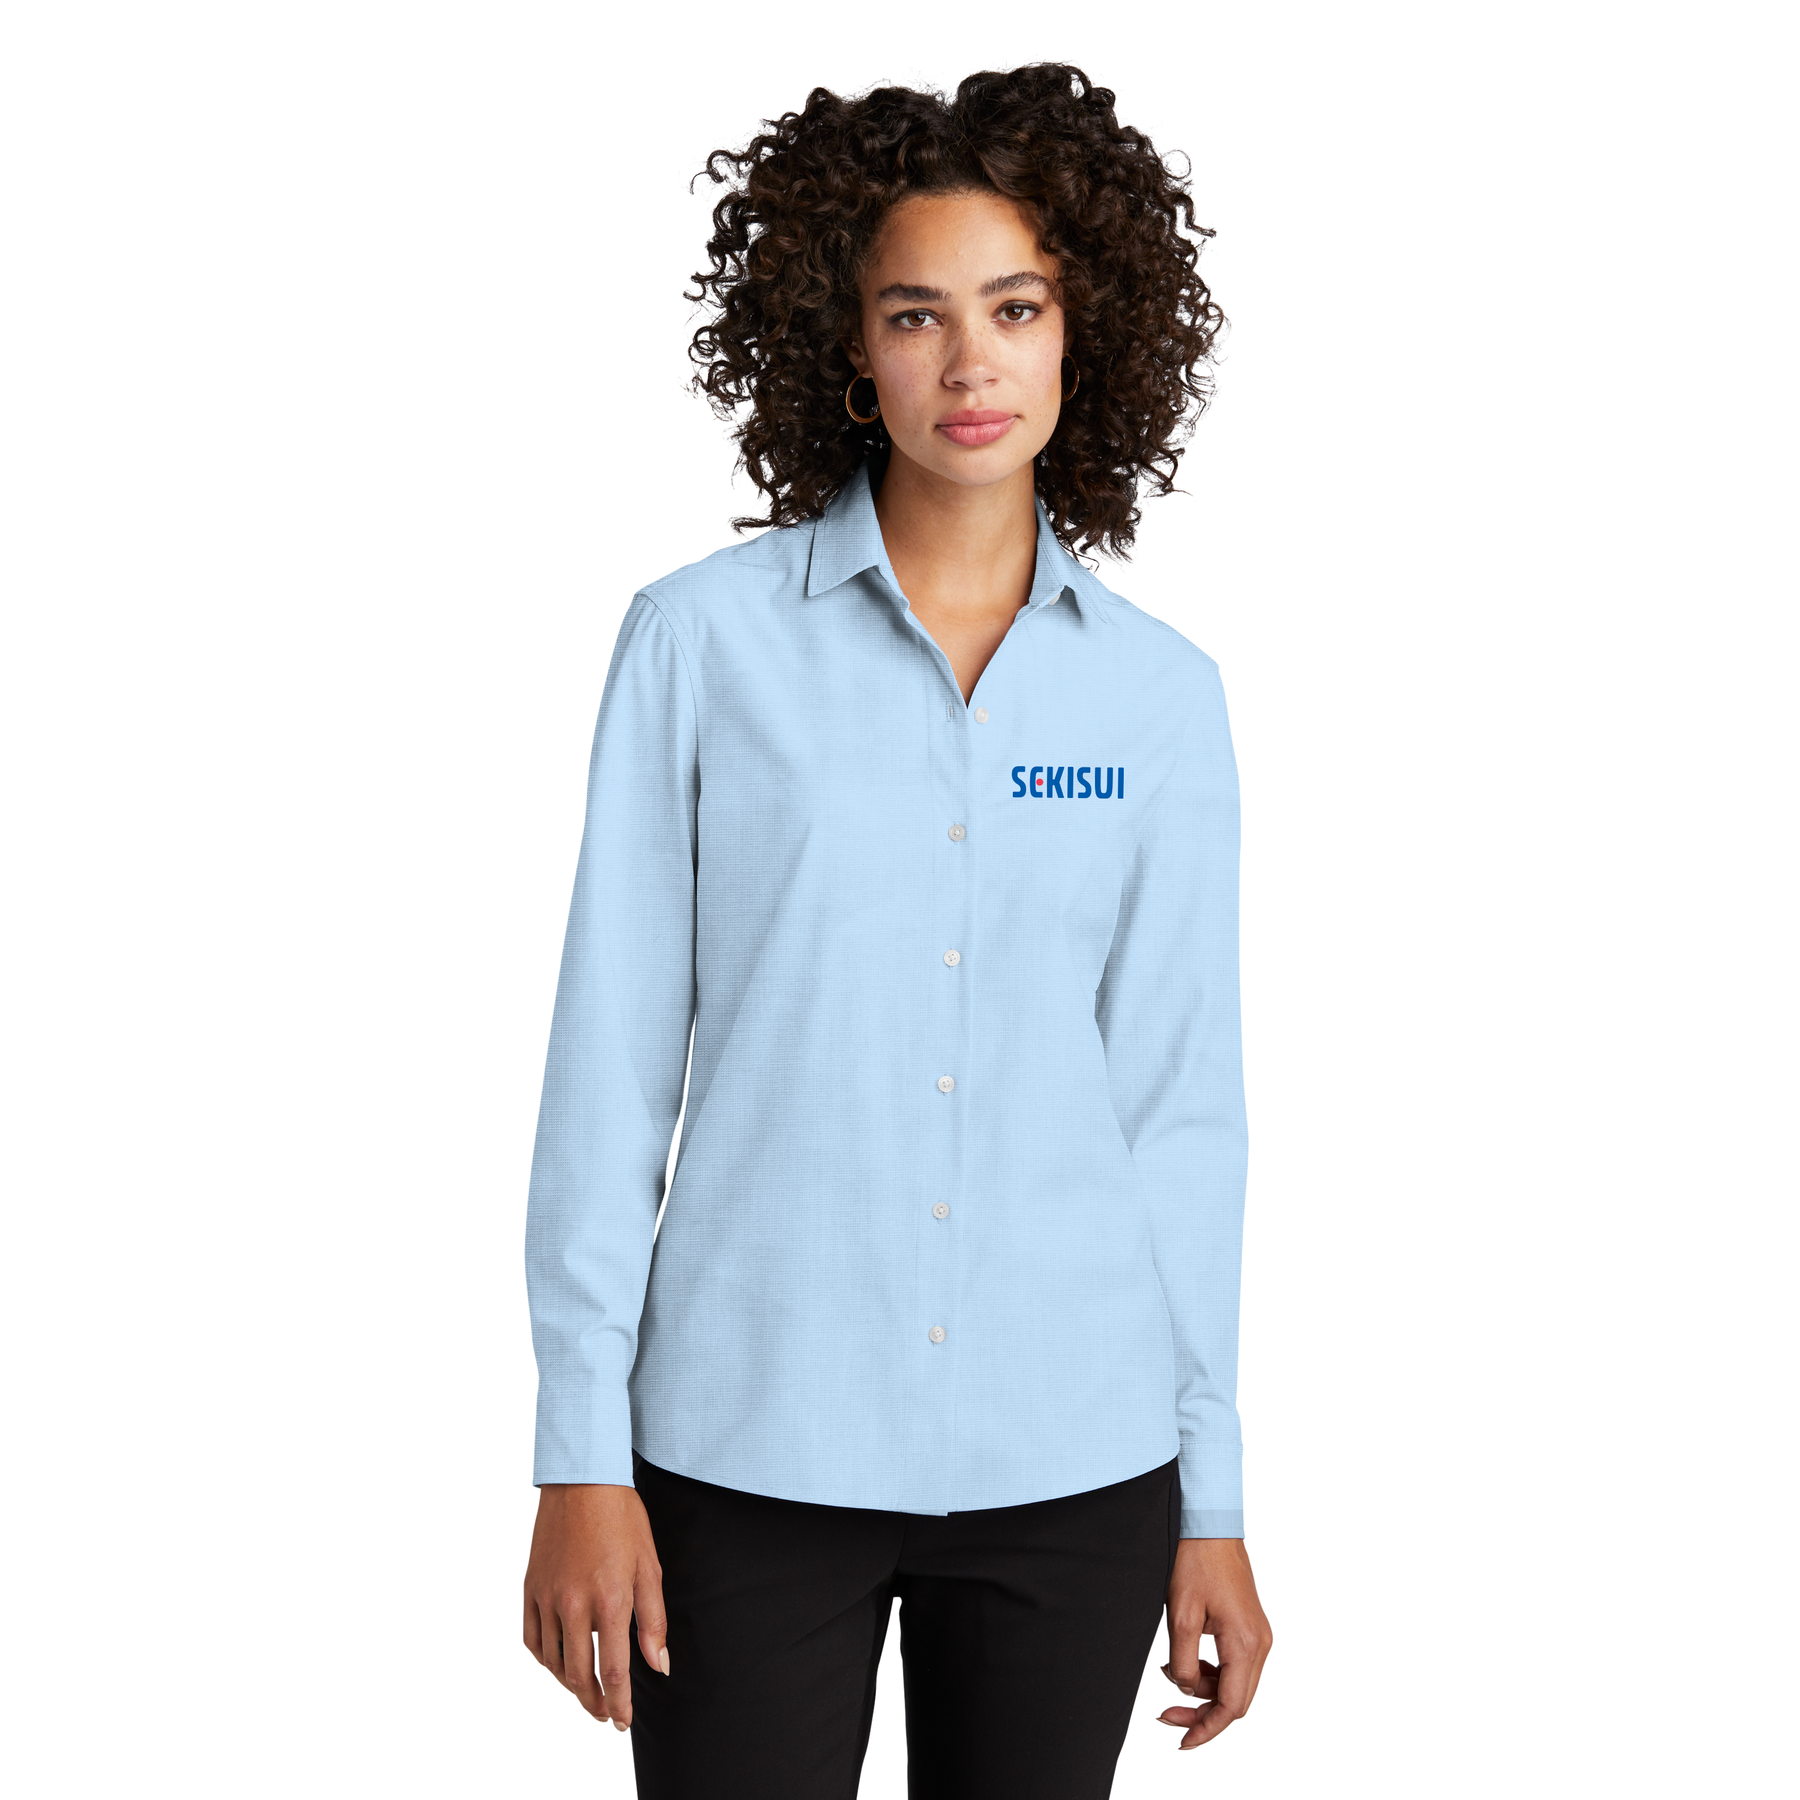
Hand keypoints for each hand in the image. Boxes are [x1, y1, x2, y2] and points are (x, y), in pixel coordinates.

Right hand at [523, 1483, 669, 1729]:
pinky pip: (532, 1639)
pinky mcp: (530, 1588)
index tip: (622, 1722)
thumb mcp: (648, 1567)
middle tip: (607, 1714)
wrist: (583, 1482)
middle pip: (578, 1674)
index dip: (619, 1703)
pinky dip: (545, 1658)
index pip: (612, 1671)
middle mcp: (573, 1604)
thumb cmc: (622, 1519)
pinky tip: (559, 1660)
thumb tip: (659, 1665)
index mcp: (609, 1600)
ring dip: (570, 1683)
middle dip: (594, 1702)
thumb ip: (653, 1621)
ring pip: (553, 1661)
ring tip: (587, 1690)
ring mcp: (547, 1597)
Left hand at [1158, 1536, 1272, 1748]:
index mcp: (1245, 1644)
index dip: (1206, 1729)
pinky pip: (1235, 1665)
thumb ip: (1184, 1662)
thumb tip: (1185, 1689)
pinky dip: (1211, 1672)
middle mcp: (1260, 1644)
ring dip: (1204, 1690)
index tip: (1182, 1741)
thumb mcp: (1180, 1616)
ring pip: (1236, 1685)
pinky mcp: (1251, 1627)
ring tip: (1171, 1672)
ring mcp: (1259, 1635)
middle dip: (1202, 1714)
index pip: (1231, 1706)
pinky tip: (1186, 1660)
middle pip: (1236, 1701)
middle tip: (1167, 1715)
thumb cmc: (1195, 1562)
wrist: (1210, 1527)